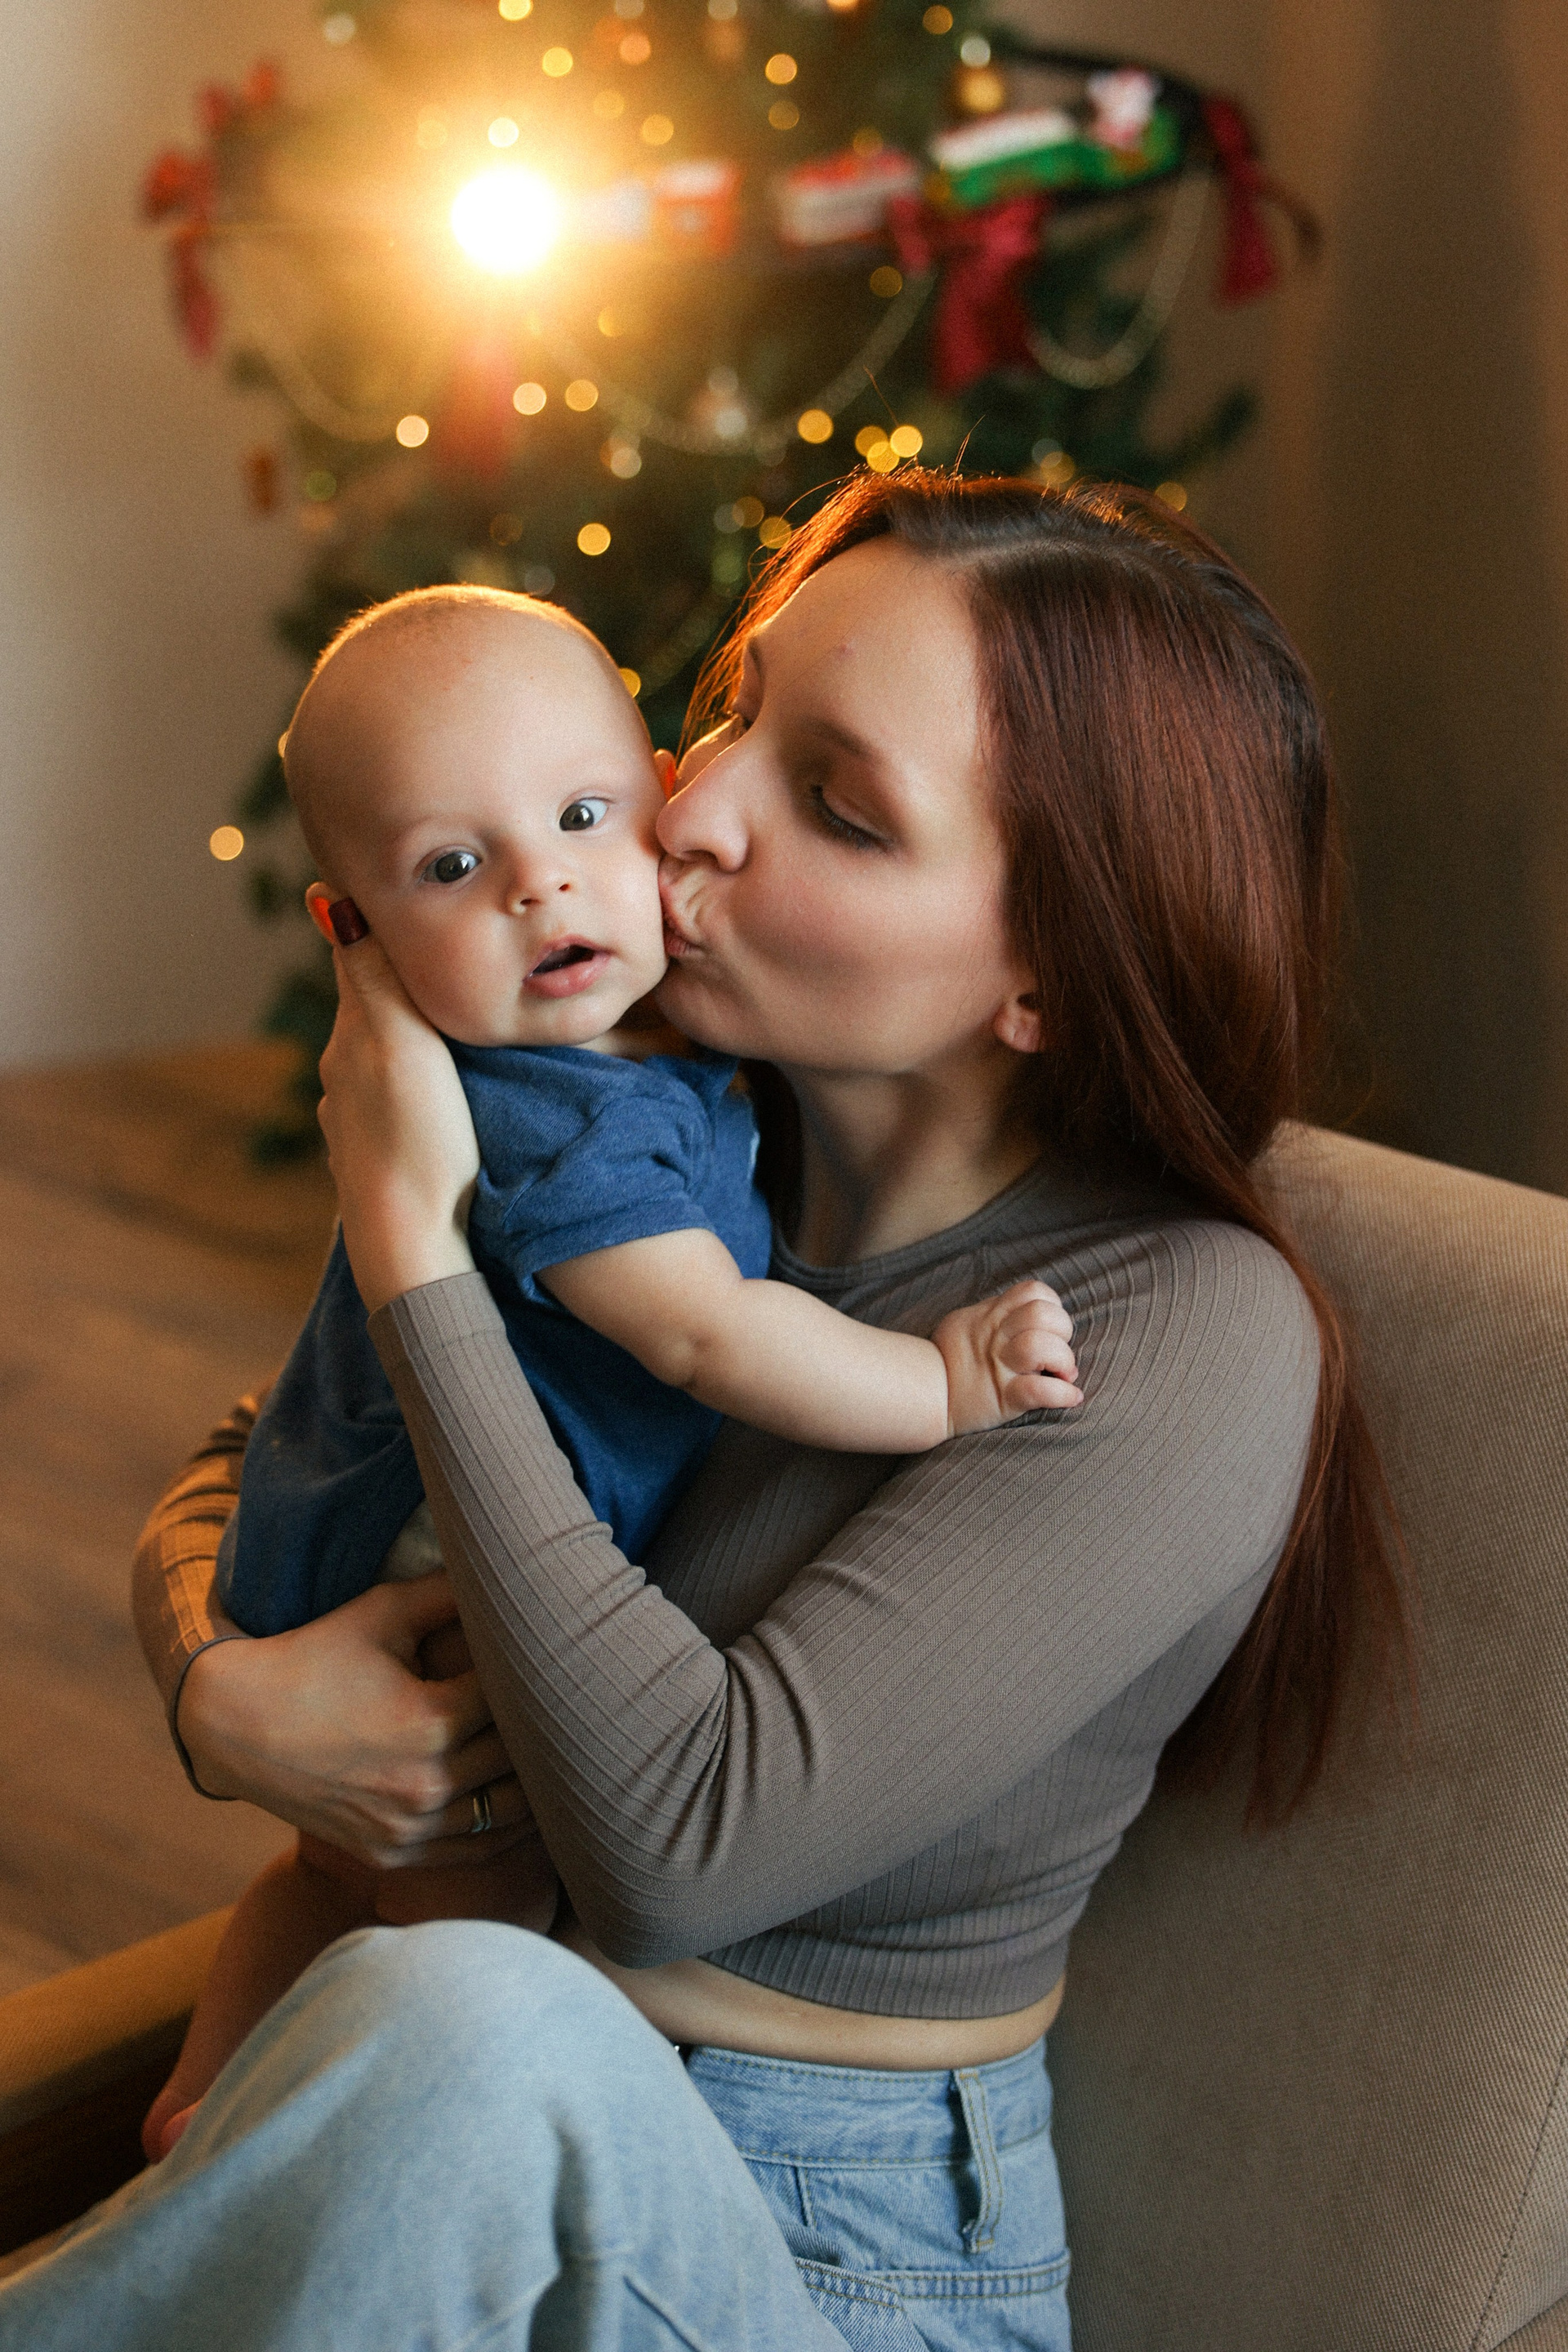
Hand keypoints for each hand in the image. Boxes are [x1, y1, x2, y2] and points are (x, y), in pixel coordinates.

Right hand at [177, 1575, 533, 1867]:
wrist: (236, 1725)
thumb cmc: (314, 1657)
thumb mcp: (382, 1612)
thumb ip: (450, 1592)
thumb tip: (504, 1565)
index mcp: (432, 1721)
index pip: (516, 1699)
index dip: (536, 1673)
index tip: (554, 1653)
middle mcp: (426, 1784)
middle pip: (521, 1757)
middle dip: (542, 1725)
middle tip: (571, 1699)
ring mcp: (410, 1827)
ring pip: (509, 1812)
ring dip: (537, 1783)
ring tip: (559, 1752)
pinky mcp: (394, 1853)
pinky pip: (474, 1851)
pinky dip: (505, 1829)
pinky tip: (531, 1804)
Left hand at [314, 920, 479, 1314]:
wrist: (411, 1245)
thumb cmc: (417, 1141)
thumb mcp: (399, 1041)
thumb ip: (371, 974)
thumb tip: (328, 897)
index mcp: (350, 1041)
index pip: (360, 964)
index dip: (383, 932)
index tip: (406, 900)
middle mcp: (342, 1079)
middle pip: (373, 1014)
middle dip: (401, 987)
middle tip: (447, 959)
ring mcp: (355, 1125)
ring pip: (383, 1063)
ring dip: (409, 1043)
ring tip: (449, 1029)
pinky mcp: (375, 1163)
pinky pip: (394, 1107)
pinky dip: (412, 1090)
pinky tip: (436, 1100)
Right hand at [934, 1280, 1082, 1435]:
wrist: (920, 1394)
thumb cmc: (948, 1361)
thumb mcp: (966, 1323)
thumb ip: (998, 1319)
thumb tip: (1044, 1338)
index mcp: (990, 1316)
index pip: (1033, 1291)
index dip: (1052, 1305)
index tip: (1049, 1327)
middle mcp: (996, 1337)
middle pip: (1043, 1315)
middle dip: (1063, 1331)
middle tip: (1056, 1353)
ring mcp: (999, 1367)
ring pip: (1041, 1346)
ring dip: (1063, 1360)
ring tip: (1061, 1373)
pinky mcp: (1003, 1399)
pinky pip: (1039, 1391)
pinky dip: (1062, 1395)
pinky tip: (1071, 1398)